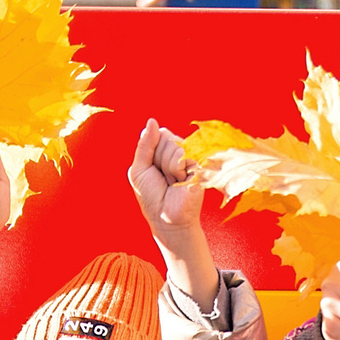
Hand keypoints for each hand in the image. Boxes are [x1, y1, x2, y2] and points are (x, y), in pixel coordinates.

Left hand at [129, 118, 216, 312]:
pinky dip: (175, 170)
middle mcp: (180, 151)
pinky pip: (182, 155)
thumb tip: (152, 121)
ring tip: (172, 182)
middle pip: (165, 136)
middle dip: (158, 159)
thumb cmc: (152, 196)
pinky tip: (180, 182)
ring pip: (173, 146)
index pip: (158, 133)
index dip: (151, 149)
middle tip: (163, 178)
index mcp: (166, 150)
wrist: (165, 218)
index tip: (153, 169)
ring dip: (166, 167)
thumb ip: (144, 145)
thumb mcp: (139, 169)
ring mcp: (191, 158)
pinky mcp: (200, 166)